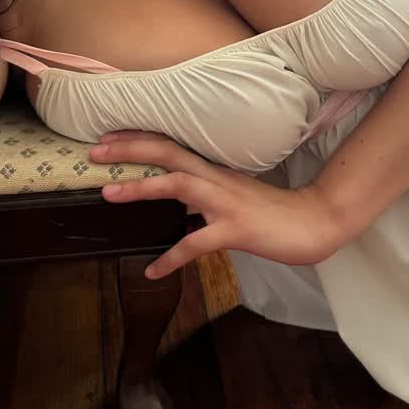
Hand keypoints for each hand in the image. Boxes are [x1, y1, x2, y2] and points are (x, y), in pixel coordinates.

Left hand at [89, 131, 339, 279]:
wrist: (314, 222)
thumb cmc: (273, 212)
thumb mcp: (234, 195)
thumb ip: (204, 194)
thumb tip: (175, 197)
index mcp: (215, 170)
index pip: (172, 144)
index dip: (138, 138)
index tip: (107, 137)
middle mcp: (217, 179)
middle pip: (169, 152)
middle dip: (130, 148)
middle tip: (94, 150)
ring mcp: (226, 203)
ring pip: (178, 185)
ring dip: (142, 186)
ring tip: (108, 193)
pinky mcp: (236, 229)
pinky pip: (197, 243)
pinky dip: (172, 257)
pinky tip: (152, 271)